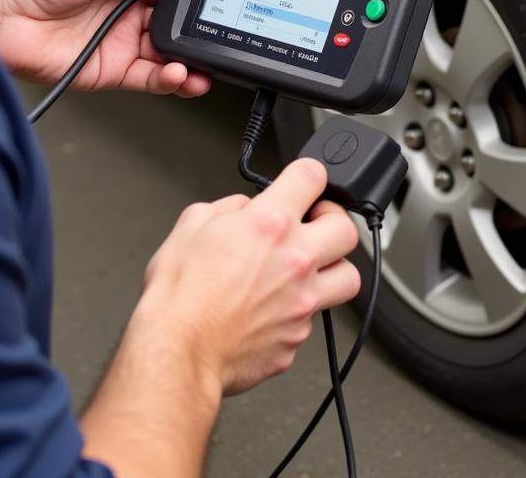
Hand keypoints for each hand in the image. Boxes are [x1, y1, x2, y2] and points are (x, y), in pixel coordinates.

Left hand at [0, 0, 210, 95]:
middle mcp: (129, 10)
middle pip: (178, 23)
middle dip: (201, 30)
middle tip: (220, 32)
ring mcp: (122, 42)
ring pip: (169, 54)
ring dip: (191, 60)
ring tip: (204, 62)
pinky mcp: (112, 71)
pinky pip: (150, 79)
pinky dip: (170, 80)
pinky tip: (179, 74)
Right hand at [140, 158, 360, 394]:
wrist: (176, 351)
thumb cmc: (179, 295)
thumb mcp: (192, 224)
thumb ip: (228, 207)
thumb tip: (244, 209)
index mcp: (270, 224)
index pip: (313, 176)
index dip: (307, 174)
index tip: (302, 182)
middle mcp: (296, 260)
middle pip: (346, 228)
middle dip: (331, 220)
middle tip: (313, 224)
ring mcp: (302, 302)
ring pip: (348, 277)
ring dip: (333, 267)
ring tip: (313, 267)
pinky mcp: (296, 338)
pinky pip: (313, 318)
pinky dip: (299, 310)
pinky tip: (277, 307)